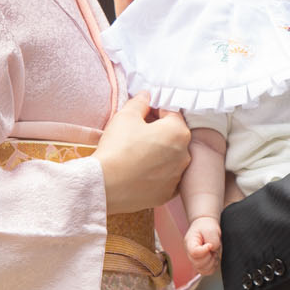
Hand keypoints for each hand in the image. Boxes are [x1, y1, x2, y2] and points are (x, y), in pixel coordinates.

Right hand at [95, 92, 192, 213]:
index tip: (141, 113)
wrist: (105, 186)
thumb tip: (146, 96)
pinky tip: (139, 171)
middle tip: (136, 132)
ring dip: (159, 153)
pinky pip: (165, 177)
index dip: (155, 110)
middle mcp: (185, 155)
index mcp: (178, 132)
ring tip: (136, 153)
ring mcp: (177, 176)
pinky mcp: (167, 193)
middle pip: (173, 136)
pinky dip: (156, 173)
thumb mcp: (126, 116)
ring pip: (170, 158)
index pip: (171, 113)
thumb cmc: (117, 148)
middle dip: (158, 131)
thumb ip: (140, 102)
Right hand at [185, 215, 221, 276]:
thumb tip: (213, 249)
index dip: (204, 251)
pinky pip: (206, 272)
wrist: (206, 227)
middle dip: (209, 257)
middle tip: (212, 249)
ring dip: (211, 262)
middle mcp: (189, 253)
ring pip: (202, 269)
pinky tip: (213, 258)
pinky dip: (212, 267)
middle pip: (198, 263)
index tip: (210, 245)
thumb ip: (213, 239)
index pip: (194, 252)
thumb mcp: (211, 229)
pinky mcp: (200, 264)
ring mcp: (194, 260)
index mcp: (190, 242)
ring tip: (213, 253)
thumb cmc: (206, 226)